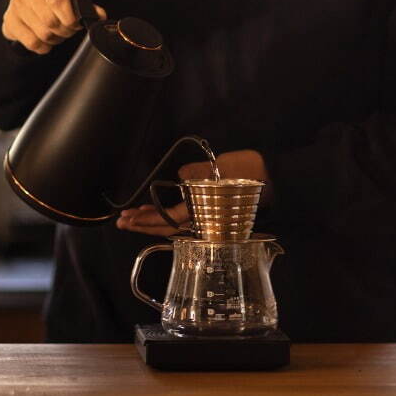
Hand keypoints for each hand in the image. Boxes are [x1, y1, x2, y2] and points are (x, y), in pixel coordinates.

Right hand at [1, 0, 104, 54]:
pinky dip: (43, 46)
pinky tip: (45, 40)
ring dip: (54, 39)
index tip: (75, 23)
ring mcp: (16, 5)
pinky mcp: (9, 20)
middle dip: (64, 31)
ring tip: (56, 33)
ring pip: (42, 34)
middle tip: (67, 30)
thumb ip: (86, 6)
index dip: (70, 19)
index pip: (57, 3)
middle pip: (51, 22)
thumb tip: (100, 16)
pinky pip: (32, 42)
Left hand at [115, 149, 268, 235]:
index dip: (149, 219)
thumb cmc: (249, 170)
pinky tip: (151, 211)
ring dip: (151, 222)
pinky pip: (182, 218)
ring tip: (130, 219)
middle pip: (168, 228)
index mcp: (207, 210)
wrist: (274, 174)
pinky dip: (165, 216)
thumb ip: (197, 173)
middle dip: (143, 225)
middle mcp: (205, 218)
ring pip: (173, 225)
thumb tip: (181, 177)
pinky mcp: (207, 210)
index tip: (130, 215)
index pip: (170, 219)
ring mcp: (206, 216)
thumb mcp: (221, 168)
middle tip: (121, 222)